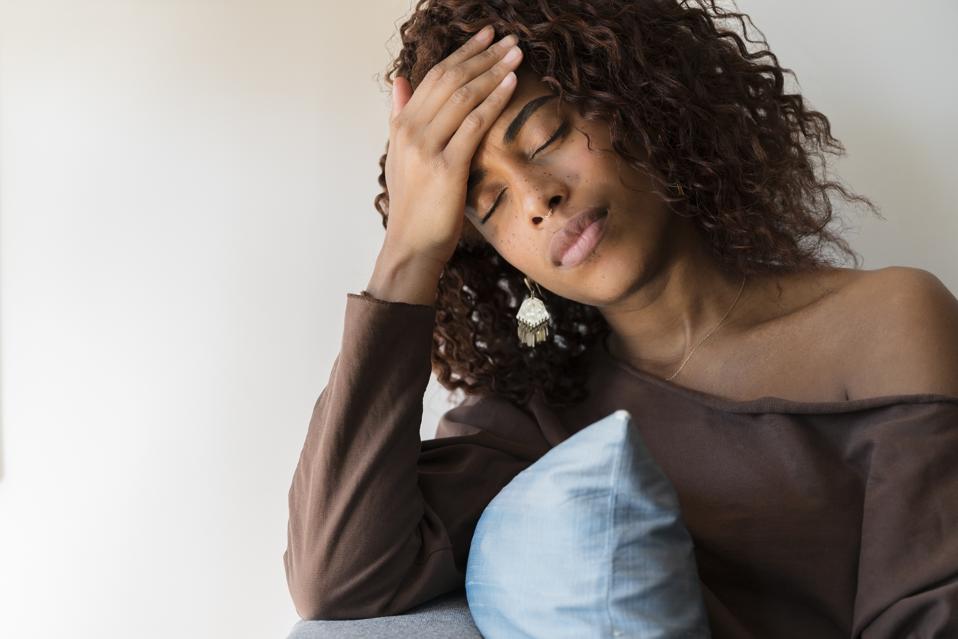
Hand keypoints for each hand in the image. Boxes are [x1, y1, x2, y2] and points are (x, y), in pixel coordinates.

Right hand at [382, 26, 522, 267]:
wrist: (411, 246)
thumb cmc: (413, 207)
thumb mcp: (399, 158)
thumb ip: (400, 117)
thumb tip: (400, 82)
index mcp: (401, 126)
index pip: (433, 77)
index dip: (461, 53)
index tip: (485, 37)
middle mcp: (410, 131)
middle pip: (450, 79)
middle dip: (482, 55)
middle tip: (508, 38)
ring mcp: (426, 148)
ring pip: (463, 96)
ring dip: (493, 70)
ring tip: (516, 54)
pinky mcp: (446, 167)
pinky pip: (473, 124)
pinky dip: (494, 100)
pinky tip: (511, 84)